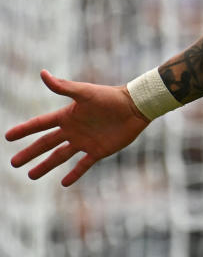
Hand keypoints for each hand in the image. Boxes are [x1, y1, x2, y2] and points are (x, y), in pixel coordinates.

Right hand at [6, 70, 150, 185]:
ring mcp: (85, 141)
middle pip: (46, 143)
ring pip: (60, 156)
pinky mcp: (99, 151)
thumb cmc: (110, 97)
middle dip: (30, 153)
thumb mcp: (84, 92)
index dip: (24, 130)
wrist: (136, 106)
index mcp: (68, 116)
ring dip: (46, 165)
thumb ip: (63, 86)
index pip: (40, 124)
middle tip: (14, 163)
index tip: (8, 136)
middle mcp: (73, 130)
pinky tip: (64, 183)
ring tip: (31, 175)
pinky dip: (74, 174)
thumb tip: (42, 73)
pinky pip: (83, 165)